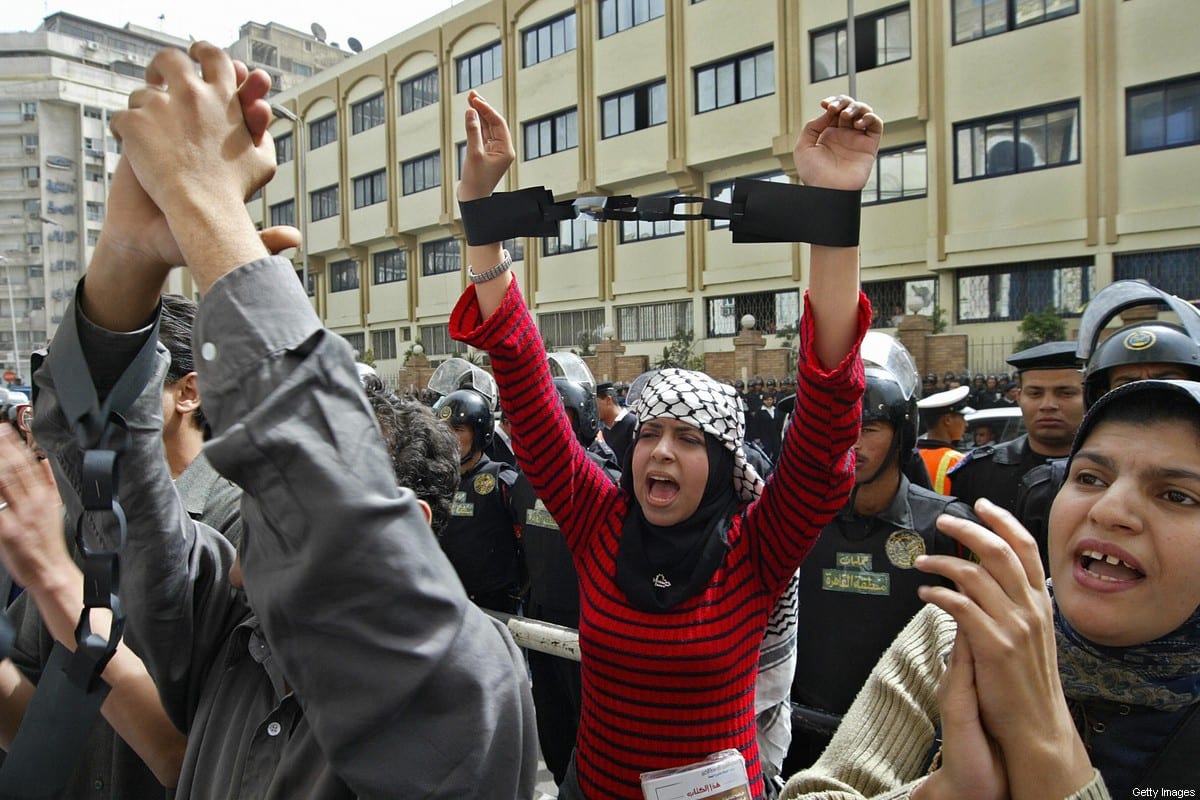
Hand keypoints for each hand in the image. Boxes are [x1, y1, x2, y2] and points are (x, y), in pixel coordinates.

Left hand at [0, 426, 68, 593]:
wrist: (50, 570)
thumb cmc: (49, 543)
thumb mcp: (55, 508)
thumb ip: (48, 483)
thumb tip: (44, 462)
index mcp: (46, 496)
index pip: (30, 464)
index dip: (17, 445)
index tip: (7, 430)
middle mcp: (33, 503)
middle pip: (16, 469)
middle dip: (4, 448)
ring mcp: (20, 516)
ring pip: (5, 482)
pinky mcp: (8, 530)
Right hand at [109, 42, 272, 284]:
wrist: (144, 237)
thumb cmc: (185, 239)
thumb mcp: (225, 240)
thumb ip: (263, 239)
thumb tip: (295, 239)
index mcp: (232, 161)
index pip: (251, 129)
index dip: (257, 116)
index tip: (261, 110)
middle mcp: (208, 141)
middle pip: (232, 104)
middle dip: (246, 89)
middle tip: (253, 79)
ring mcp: (177, 132)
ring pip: (197, 95)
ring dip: (208, 81)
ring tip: (221, 71)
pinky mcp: (145, 132)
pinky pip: (156, 101)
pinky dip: (161, 91)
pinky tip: (161, 84)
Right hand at [457, 90, 515, 201]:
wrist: (472, 200)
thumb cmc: (475, 182)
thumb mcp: (473, 154)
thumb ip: (473, 131)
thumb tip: (471, 111)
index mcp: (506, 150)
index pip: (498, 124)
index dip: (487, 110)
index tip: (475, 100)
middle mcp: (503, 149)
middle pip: (494, 123)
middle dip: (483, 108)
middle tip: (472, 94)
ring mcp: (494, 151)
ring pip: (487, 127)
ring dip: (479, 114)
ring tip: (470, 99)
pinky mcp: (485, 153)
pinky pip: (482, 134)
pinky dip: (476, 124)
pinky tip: (471, 113)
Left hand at [794, 95, 882, 190]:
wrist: (826, 190)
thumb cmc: (813, 174)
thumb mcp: (803, 146)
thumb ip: (813, 126)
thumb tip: (828, 112)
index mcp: (829, 134)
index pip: (836, 110)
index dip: (833, 102)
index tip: (825, 104)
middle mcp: (844, 135)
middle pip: (851, 107)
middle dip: (844, 102)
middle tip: (836, 109)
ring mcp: (857, 140)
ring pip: (865, 112)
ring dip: (857, 107)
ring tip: (846, 116)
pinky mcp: (869, 146)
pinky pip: (876, 125)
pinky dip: (870, 117)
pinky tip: (858, 123)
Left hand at [916, 499, 1092, 799]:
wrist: (1036, 726)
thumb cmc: (1027, 682)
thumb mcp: (1033, 636)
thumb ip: (1016, 604)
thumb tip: (988, 576)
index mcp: (1042, 603)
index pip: (1026, 548)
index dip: (1003, 521)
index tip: (981, 504)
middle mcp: (1031, 609)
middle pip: (999, 551)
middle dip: (968, 529)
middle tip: (944, 520)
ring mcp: (1014, 627)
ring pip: (974, 574)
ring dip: (943, 562)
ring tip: (921, 561)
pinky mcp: (994, 646)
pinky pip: (960, 606)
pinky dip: (939, 593)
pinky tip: (925, 593)